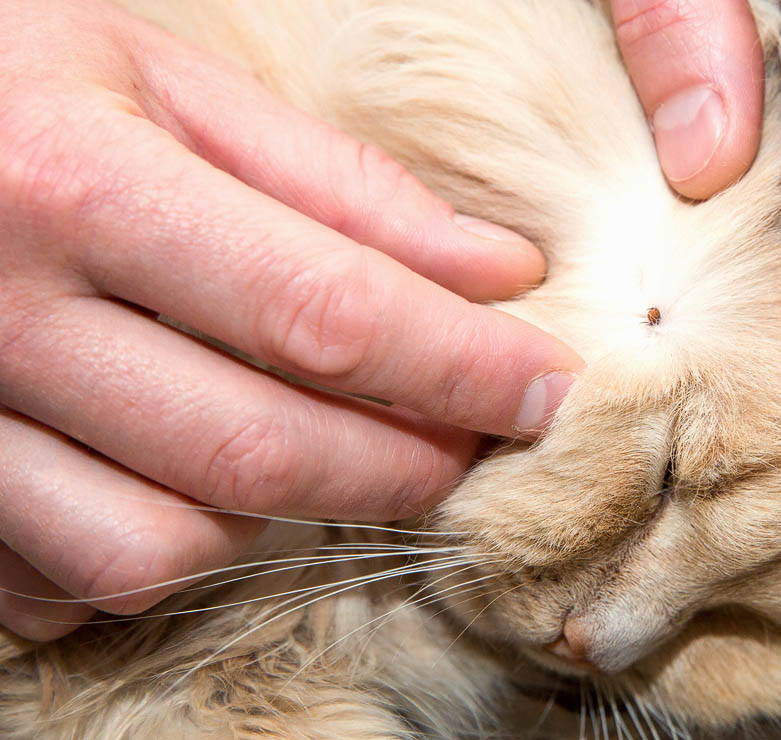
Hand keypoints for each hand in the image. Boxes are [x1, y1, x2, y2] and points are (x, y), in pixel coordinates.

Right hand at [0, 0, 582, 639]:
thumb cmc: (17, 83)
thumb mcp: (169, 85)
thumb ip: (340, 185)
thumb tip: (499, 272)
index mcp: (77, 183)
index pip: (321, 311)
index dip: (459, 367)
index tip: (545, 389)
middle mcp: (0, 318)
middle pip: (258, 450)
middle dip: (402, 466)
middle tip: (465, 438)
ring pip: (160, 547)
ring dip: (276, 522)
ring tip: (308, 446)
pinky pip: (70, 584)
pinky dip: (163, 551)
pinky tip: (189, 481)